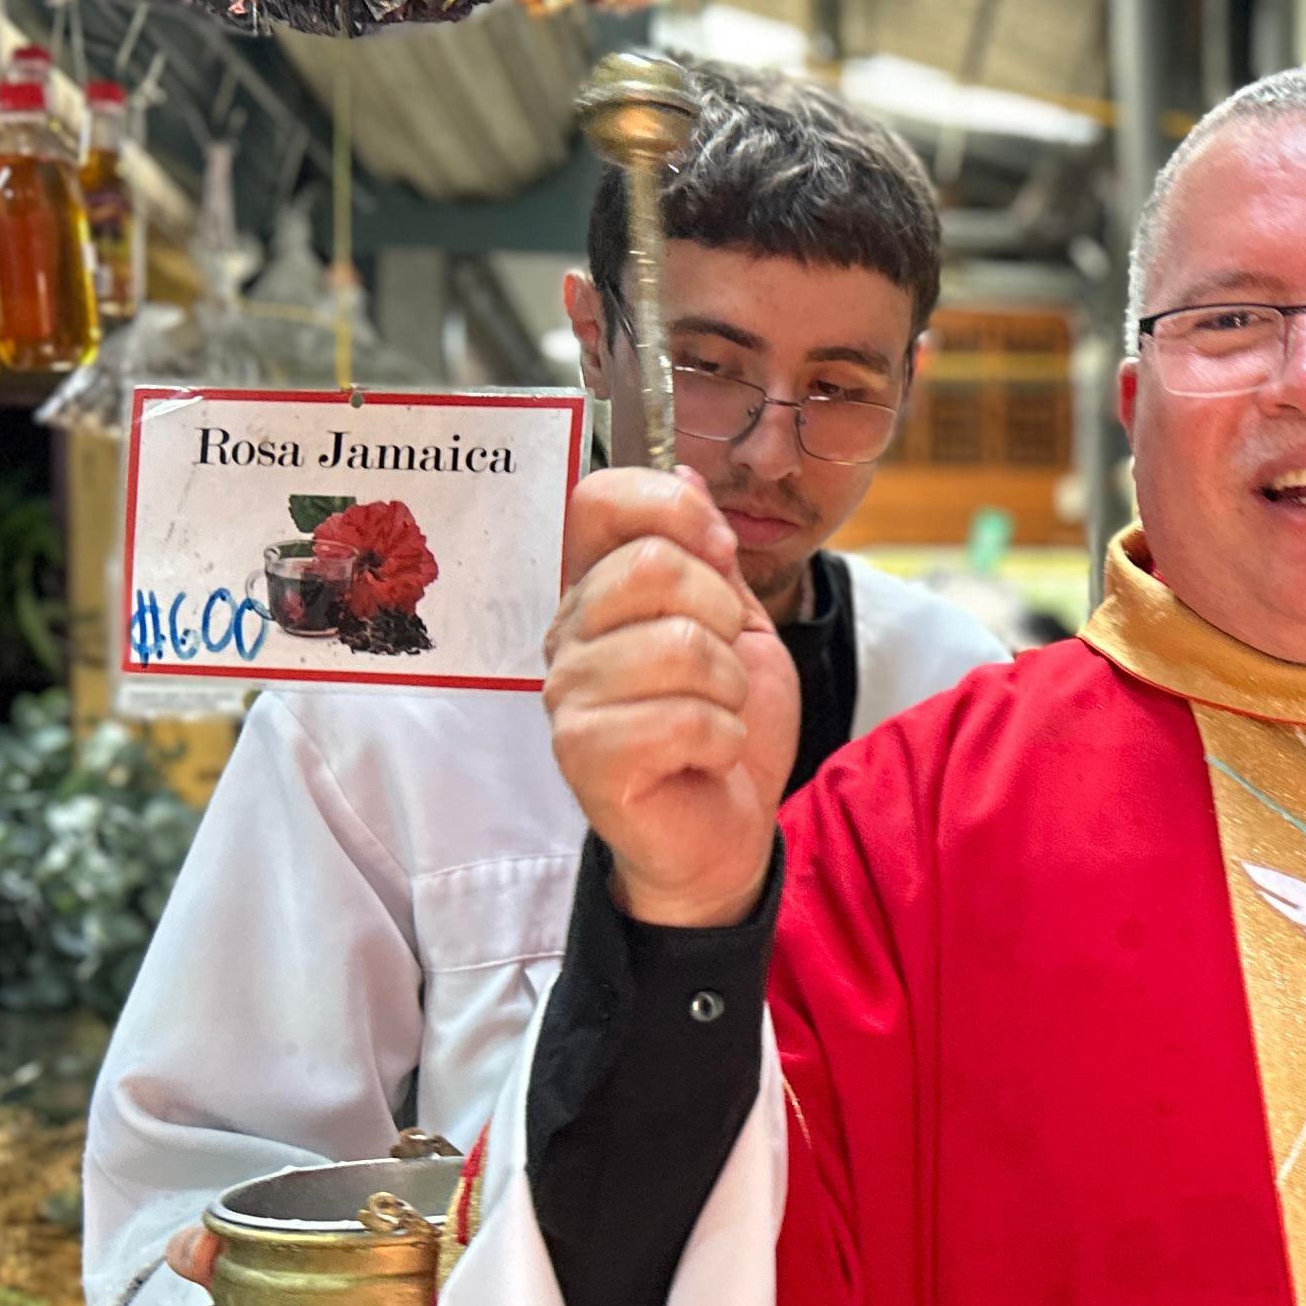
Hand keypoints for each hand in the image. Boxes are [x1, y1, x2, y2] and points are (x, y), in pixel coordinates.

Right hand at [544, 467, 797, 926]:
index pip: (600, 498)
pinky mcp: (584, 755)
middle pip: (652, 567)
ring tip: (714, 717)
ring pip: (676, 644)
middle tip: (722, 667)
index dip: (674, 511)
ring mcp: (568, 696)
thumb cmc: (723, 730)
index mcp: (597, 591)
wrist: (728, 835)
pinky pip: (680, 717)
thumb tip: (683, 470)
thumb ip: (708, 554)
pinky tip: (705, 757)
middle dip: (721, 616)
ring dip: (727, 688)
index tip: (719, 554)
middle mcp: (569, 635)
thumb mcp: (736, 624)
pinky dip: (720, 738)